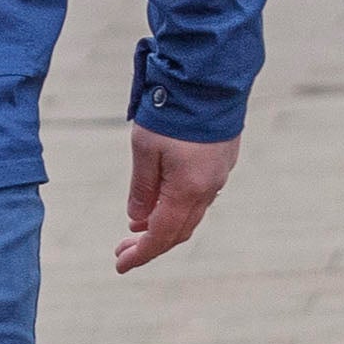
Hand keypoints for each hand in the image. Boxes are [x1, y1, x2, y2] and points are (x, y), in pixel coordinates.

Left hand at [114, 126, 240, 275]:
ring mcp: (219, 174)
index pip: (162, 235)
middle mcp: (209, 188)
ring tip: (137, 228)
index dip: (141, 254)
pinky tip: (162, 201)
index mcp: (188, 190)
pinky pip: (200, 195)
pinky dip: (178, 207)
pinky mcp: (222, 159)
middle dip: (150, 244)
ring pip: (191, 213)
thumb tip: (137, 219)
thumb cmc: (171, 111)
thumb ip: (142, 189)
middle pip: (179, 230)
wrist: (208, 78)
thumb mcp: (144, 150)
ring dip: (165, 225)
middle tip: (123, 249)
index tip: (120, 265)